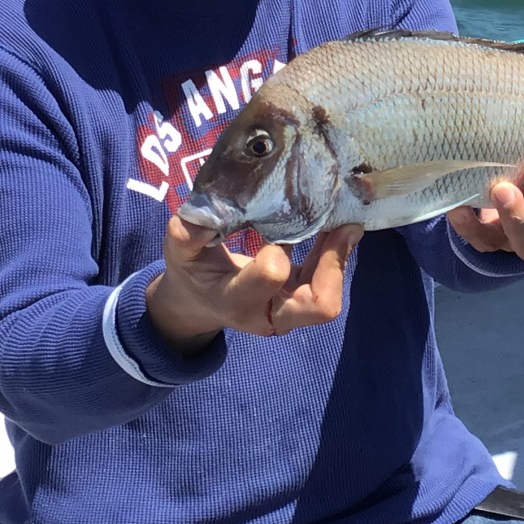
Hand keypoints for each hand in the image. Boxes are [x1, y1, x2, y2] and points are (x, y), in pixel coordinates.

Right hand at [145, 217, 363, 352]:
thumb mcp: (179, 252)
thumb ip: (187, 233)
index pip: (271, 275)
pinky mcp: (300, 301)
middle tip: (343, 225)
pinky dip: (335, 257)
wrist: (199, 301)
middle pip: (318, 305)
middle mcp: (268, 314)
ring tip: (345, 222)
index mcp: (236, 300)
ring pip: (328, 298)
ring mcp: (288, 313)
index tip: (275, 224)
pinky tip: (336, 228)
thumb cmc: (191, 272)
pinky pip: (327, 286)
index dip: (279, 248)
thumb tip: (208, 209)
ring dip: (340, 258)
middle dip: (335, 264)